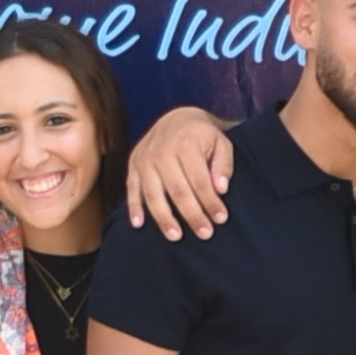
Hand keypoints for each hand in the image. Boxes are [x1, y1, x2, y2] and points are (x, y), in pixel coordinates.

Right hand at [125, 110, 235, 241]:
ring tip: (176, 236)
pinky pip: (131, 189)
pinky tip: (138, 225)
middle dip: (192, 215)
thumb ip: (223, 165)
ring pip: (153, 195)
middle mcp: (162, 152)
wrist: (176, 118)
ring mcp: (145, 160)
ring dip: (164, 218)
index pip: (200, 182)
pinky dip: (133, 207)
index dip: (211, 202)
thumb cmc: (202, 136)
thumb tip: (221, 189)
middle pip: (178, 191)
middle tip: (205, 234)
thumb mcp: (221, 142)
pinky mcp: (133, 166)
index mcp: (185, 146)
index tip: (221, 219)